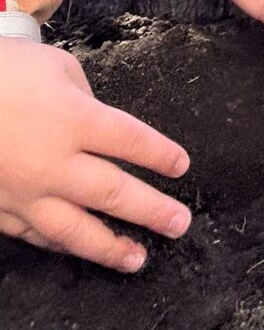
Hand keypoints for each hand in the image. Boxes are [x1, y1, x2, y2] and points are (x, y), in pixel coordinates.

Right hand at [0, 40, 190, 270]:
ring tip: (138, 259)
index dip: (161, 156)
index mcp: (75, 120)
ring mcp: (23, 191)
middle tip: (179, 224)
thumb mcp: (58, 70)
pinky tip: (77, 249)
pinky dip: (61, 244)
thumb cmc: (4, 70)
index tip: (180, 166)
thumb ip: (86, 103)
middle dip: (152, 211)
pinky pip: (35, 234)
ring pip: (74, 230)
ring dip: (110, 247)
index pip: (133, 142)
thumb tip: (100, 133)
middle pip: (114, 193)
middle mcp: (54, 162)